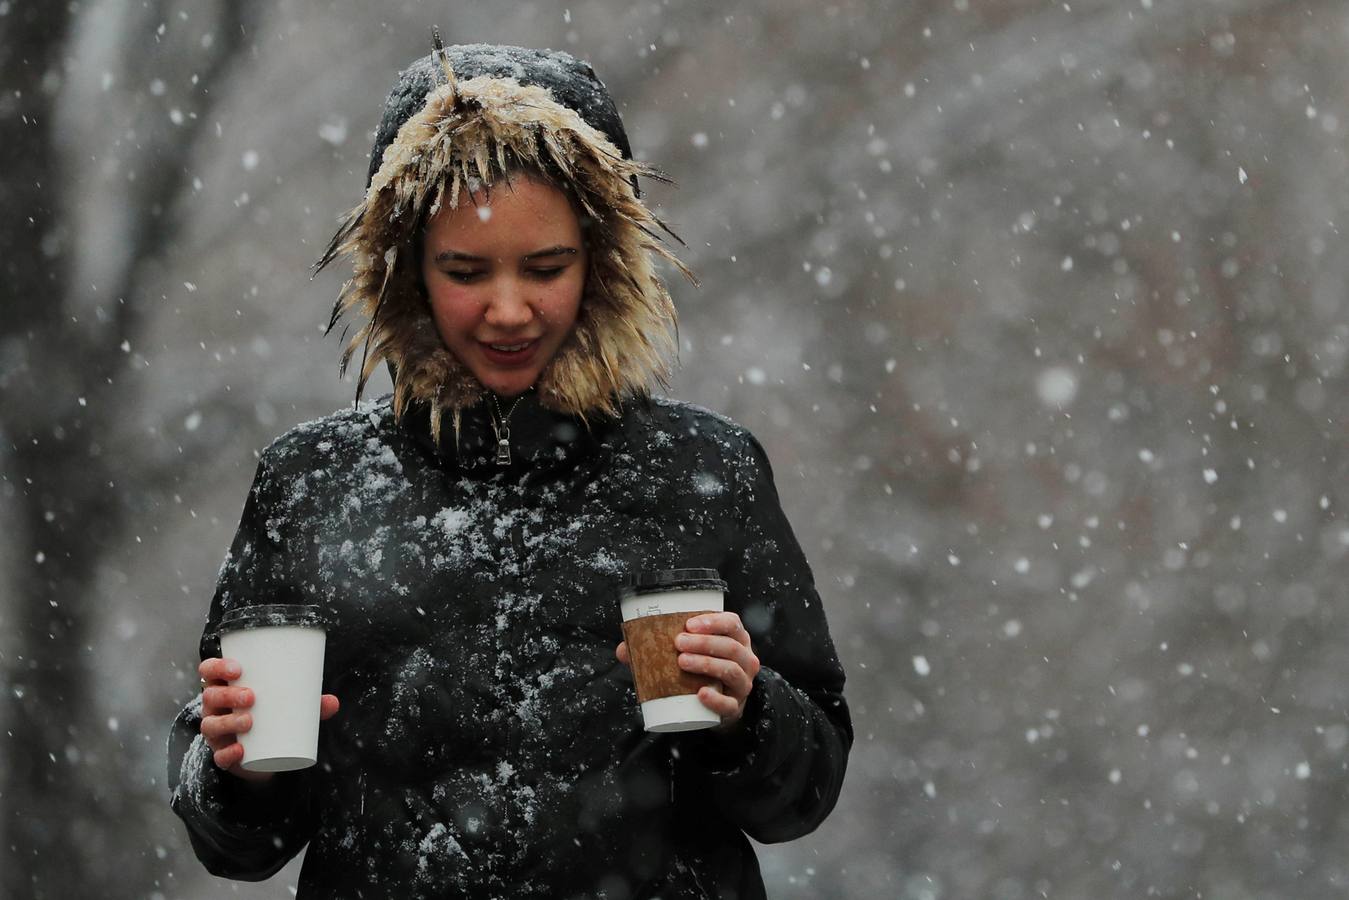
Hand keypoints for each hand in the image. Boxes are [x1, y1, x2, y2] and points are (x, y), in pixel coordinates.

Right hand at [198, 657, 339, 782]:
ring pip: (210, 724)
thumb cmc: (270, 715)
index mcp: (224, 687)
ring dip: (228, 722)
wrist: (261, 753)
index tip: (237, 668)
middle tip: (251, 696)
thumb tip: (333, 702)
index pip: (209, 671)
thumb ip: (310, 704)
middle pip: (210, 696)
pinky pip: (219, 755)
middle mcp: (214, 708)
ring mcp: (215, 732)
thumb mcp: (287, 705)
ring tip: (249, 721)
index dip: (217, 667)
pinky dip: (228, 753)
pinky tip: (240, 750)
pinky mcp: (222, 753)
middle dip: (227, 694)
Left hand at [616, 611, 759, 727]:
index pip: (732, 623)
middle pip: (732, 647)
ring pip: (732, 671)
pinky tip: (700, 693)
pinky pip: (729, 704)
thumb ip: (657, 650)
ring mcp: (742, 685)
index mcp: (736, 640)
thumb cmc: (700, 672)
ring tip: (682, 662)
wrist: (716, 707)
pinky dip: (716, 699)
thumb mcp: (688, 655)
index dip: (713, 621)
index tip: (689, 623)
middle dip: (705, 642)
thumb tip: (623, 649)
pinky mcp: (735, 708)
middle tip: (679, 642)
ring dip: (707, 663)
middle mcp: (745, 660)